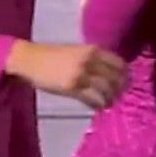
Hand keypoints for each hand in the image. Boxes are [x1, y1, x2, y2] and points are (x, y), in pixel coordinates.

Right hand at [5, 41, 125, 109]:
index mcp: (92, 49)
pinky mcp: (72, 88)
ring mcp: (81, 75)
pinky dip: (98, 104)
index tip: (125, 81)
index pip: (118, 63)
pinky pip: (92, 99)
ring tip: (107, 103)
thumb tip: (107, 71)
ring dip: (109, 99)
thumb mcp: (75, 50)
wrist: (30, 59)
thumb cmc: (51, 55)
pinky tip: (98, 107)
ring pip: (106, 90)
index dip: (125, 74)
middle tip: (118, 96)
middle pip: (115, 78)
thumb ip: (91, 58)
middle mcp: (89, 61)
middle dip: (119, 89)